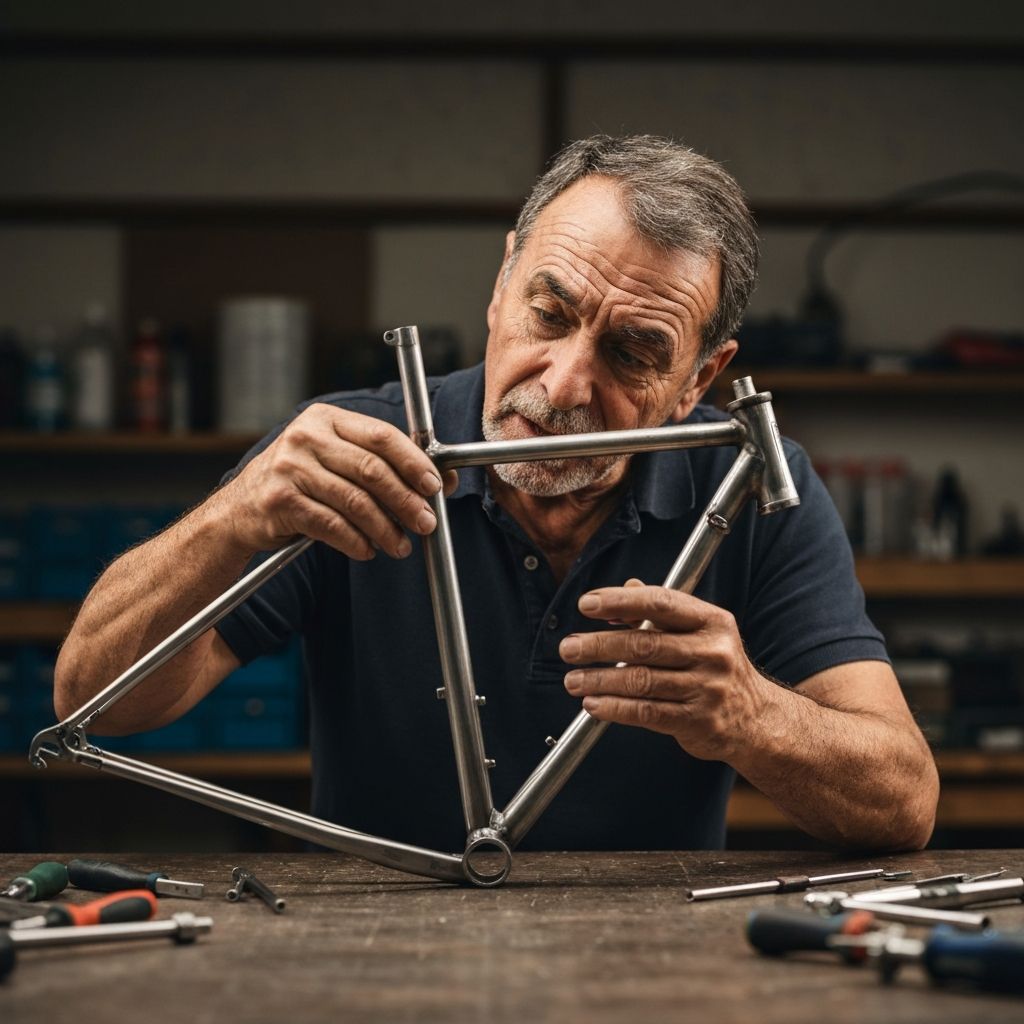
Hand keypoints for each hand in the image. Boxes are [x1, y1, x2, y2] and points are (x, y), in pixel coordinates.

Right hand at [221, 403, 457, 559]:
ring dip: (386, 528)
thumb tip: (441, 480)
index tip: (435, 486)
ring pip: (355, 502)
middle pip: (372, 470)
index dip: (414, 462)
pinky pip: (332, 525)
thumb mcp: (334, 461)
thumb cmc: (297, 484)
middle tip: (426, 522)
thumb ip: (380, 464)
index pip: (382, 435)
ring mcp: (290, 468)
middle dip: (406, 500)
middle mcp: (306, 437)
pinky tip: (368, 550)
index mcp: (325, 418)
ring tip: (401, 545)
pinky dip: (356, 542)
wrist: (237, 512)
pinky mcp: (280, 501)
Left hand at [560, 582, 770, 761]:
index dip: (620, 601)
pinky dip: (615, 708)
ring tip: (573, 679)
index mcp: (712, 621)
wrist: (756, 719)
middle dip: (599, 645)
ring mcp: (708, 688)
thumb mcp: (699, 631)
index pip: (661, 603)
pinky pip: (647, 712)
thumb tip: (622, 592)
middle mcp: (713, 652)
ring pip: (641, 681)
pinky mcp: (699, 720)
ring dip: (600, 679)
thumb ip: (660, 611)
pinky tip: (593, 704)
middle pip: (644, 644)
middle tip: (569, 648)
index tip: (587, 604)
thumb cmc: (717, 667)